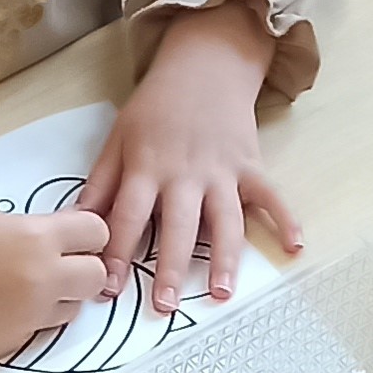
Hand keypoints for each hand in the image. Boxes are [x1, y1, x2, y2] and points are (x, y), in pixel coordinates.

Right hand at [0, 206, 113, 359]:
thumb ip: (32, 232)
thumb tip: (56, 242)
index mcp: (35, 240)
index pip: (96, 233)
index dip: (85, 233)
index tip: (74, 235)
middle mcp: (39, 282)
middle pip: (94, 277)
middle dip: (81, 268)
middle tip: (57, 262)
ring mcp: (25, 319)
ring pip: (70, 311)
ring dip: (57, 298)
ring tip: (19, 285)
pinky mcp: (8, 345)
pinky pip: (35, 331)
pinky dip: (25, 320)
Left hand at [82, 8, 298, 307]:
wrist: (203, 65)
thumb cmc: (155, 106)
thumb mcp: (118, 137)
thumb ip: (101, 182)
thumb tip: (77, 221)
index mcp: (146, 167)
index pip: (128, 217)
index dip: (118, 254)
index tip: (109, 290)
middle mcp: (184, 174)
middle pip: (177, 227)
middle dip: (170, 268)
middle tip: (165, 306)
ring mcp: (221, 171)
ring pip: (224, 220)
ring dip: (223, 258)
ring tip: (219, 293)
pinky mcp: (250, 165)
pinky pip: (270, 196)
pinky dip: (286, 219)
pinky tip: (295, 247)